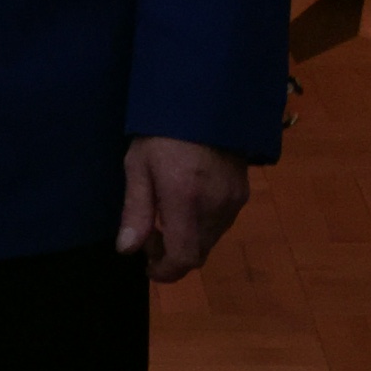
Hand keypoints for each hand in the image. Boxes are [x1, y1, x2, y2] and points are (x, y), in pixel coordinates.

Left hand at [118, 136, 249, 282]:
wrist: (205, 99)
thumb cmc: (162, 129)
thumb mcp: (138, 165)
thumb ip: (136, 210)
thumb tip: (127, 250)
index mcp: (185, 200)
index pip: (184, 258)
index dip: (166, 271)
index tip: (147, 266)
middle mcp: (215, 207)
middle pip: (198, 254)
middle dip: (173, 254)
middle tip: (151, 235)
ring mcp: (234, 201)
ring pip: (211, 239)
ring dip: (188, 239)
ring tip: (166, 214)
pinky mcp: (243, 192)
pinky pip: (222, 222)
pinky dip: (203, 224)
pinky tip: (187, 202)